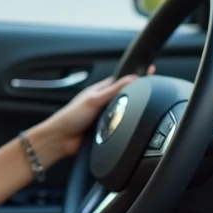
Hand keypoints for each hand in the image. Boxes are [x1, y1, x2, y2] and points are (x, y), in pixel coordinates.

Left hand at [31, 67, 154, 162]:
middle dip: (136, 96)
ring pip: (125, 113)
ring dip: (130, 114)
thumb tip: (133, 78)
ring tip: (139, 112)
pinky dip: (125, 127)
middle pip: (126, 97)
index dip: (136, 76)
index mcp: (101, 90)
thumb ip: (113, 89)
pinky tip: (129, 127)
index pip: (122, 80)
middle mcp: (104, 102)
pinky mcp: (107, 130)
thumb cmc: (71, 116)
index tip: (150, 71)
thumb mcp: (94, 99)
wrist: (61, 140)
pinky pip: (121, 127)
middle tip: (150, 94)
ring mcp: (106, 117)